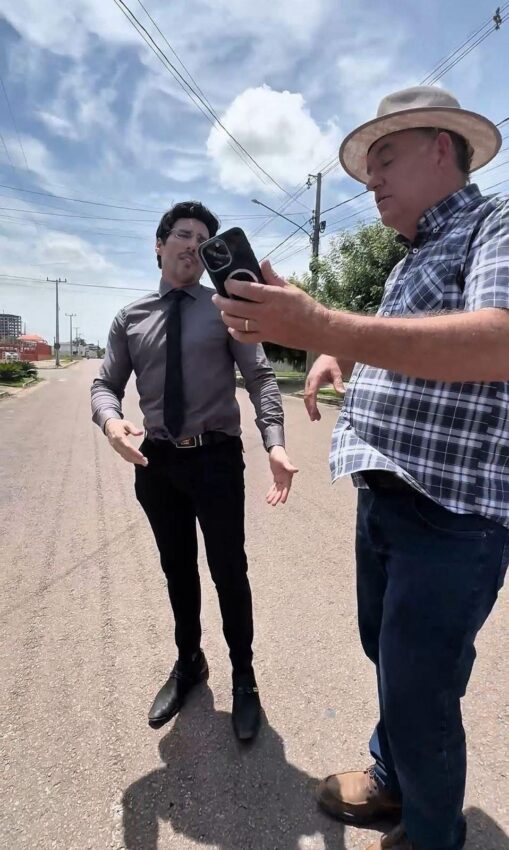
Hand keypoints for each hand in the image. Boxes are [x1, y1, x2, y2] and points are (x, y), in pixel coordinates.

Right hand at [105, 419, 147, 465]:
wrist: (109, 426)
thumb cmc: (119, 425)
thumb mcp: (127, 423)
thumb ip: (133, 429)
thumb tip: (141, 432)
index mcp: (118, 436)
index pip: (127, 446)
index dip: (134, 452)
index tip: (141, 456)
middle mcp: (116, 444)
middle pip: (126, 453)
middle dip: (136, 458)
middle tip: (145, 462)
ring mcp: (116, 448)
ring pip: (125, 456)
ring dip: (134, 460)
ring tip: (144, 462)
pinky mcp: (117, 450)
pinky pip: (124, 456)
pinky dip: (131, 460)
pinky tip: (137, 461)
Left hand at [211, 259, 329, 349]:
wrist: (317, 329)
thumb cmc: (306, 306)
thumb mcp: (290, 288)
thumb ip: (273, 277)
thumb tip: (263, 262)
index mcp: (272, 296)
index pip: (246, 289)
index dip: (232, 285)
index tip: (227, 282)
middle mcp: (265, 312)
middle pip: (236, 307)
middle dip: (222, 301)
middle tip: (217, 297)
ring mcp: (264, 326)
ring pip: (237, 323)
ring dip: (226, 316)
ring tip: (223, 310)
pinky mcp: (266, 338)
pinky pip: (246, 337)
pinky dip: (236, 333)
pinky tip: (232, 328)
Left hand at [266, 446, 297, 505]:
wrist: (276, 452)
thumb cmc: (280, 455)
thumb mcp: (284, 461)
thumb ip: (289, 466)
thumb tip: (297, 470)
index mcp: (288, 476)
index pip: (287, 487)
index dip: (285, 494)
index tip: (282, 501)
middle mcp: (285, 479)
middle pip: (281, 490)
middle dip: (277, 497)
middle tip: (273, 504)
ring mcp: (281, 479)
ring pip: (277, 490)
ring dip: (273, 496)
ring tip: (269, 502)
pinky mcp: (277, 478)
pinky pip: (274, 486)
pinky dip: (271, 491)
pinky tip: (267, 496)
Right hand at [304, 355, 344, 421]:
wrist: (327, 355)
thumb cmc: (332, 363)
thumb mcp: (337, 372)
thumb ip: (338, 382)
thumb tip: (342, 393)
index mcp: (314, 378)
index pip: (311, 394)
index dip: (312, 405)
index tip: (314, 414)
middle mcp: (309, 381)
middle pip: (307, 397)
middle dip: (310, 409)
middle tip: (315, 419)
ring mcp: (309, 382)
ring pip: (306, 397)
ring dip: (310, 407)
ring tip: (315, 418)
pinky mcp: (310, 383)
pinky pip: (308, 394)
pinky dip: (310, 403)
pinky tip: (314, 409)